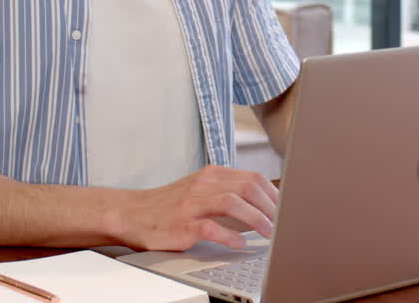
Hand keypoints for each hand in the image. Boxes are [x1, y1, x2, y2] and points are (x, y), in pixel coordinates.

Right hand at [110, 165, 277, 250]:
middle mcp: (204, 185)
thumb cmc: (170, 206)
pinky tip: (240, 244)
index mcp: (211, 175)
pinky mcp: (183, 224)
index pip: (252, 178)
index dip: (274, 194)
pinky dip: (230, 237)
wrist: (133, 214)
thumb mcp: (200, 189)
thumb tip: (262, 203)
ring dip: (256, 219)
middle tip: (282, 223)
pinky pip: (212, 228)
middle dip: (270, 206)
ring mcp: (193, 204)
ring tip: (269, 233)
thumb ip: (227, 191)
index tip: (285, 209)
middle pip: (248, 186)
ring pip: (233, 203)